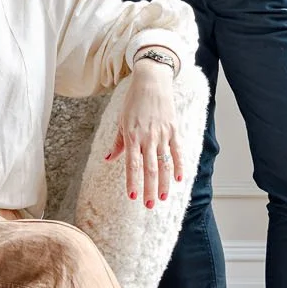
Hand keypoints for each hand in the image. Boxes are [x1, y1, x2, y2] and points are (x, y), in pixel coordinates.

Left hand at [105, 61, 181, 208]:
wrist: (151, 82)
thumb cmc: (133, 102)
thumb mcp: (121, 121)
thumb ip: (118, 143)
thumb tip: (107, 159)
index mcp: (132, 136)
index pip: (132, 165)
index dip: (133, 182)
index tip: (133, 197)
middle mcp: (147, 138)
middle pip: (149, 169)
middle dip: (149, 189)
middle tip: (148, 205)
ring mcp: (162, 134)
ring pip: (164, 164)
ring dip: (163, 183)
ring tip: (162, 198)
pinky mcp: (173, 130)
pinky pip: (177, 151)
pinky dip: (179, 166)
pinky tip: (178, 180)